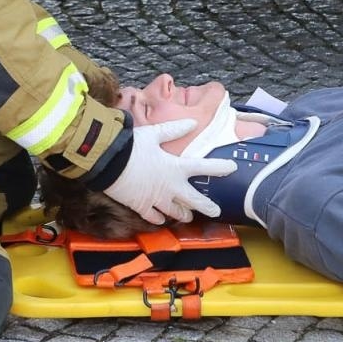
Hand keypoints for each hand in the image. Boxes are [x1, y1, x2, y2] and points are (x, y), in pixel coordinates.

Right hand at [102, 119, 237, 223]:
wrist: (109, 164)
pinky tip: (161, 220)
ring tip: (188, 216)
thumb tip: (192, 122)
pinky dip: (159, 219)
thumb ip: (174, 129)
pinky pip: (154, 217)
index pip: (204, 167)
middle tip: (216, 211)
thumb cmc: (132, 146)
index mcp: (176, 168)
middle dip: (207, 206)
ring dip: (183, 214)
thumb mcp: (154, 134)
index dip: (220, 167)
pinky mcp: (142, 207)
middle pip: (194, 200)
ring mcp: (157, 200)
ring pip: (175, 212)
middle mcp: (171, 187)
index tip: (233, 168)